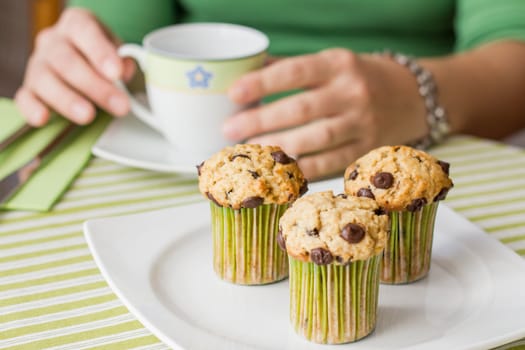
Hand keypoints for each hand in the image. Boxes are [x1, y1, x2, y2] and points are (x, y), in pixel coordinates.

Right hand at [15, 8, 134, 125]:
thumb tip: (124, 72)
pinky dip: (32, 109)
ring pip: (45, 80)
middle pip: (66, 61)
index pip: (84, 30)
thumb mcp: (119, 54)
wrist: (87, 66)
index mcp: (76, 24)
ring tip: (89, 116)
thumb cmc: (104, 60)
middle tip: (119, 105)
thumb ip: (123, 62)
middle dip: (95, 86)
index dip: (100, 52)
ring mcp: (37, 65)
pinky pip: (25, 98)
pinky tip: (44, 118)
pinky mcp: (29, 89)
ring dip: (68, 100)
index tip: (116, 73)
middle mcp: (52, 41)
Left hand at [224, 49, 426, 178]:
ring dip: (277, 149)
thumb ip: (292, 68)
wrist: (413, 97)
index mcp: (339, 64)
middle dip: (260, 122)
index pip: (295, 72)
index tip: (233, 94)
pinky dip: (302, 169)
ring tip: (249, 153)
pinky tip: (278, 171)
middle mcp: (352, 93)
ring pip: (314, 140)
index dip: (261, 83)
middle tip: (229, 130)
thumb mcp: (332, 62)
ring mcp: (362, 124)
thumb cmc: (360, 77)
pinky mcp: (367, 150)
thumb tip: (246, 73)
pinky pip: (329, 163)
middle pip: (300, 110)